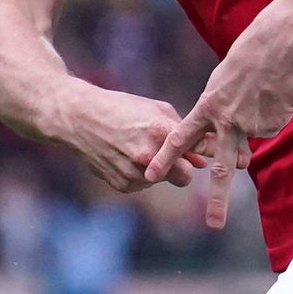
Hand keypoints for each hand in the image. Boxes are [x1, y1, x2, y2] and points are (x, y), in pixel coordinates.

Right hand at [54, 83, 196, 196]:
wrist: (78, 118)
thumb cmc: (121, 108)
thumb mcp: (156, 110)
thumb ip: (182, 133)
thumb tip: (203, 159)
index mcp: (160, 132)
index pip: (196, 154)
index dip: (204, 156)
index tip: (214, 156)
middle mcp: (147, 157)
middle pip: (184, 179)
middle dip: (182, 170)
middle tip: (172, 157)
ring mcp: (133, 174)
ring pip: (161, 181)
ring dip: (157, 170)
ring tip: (137, 148)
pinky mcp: (122, 185)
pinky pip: (142, 184)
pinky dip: (139, 174)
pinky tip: (125, 156)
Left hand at [148, 15, 292, 227]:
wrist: (276, 46)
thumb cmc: (247, 59)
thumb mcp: (223, 85)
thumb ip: (220, 115)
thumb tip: (231, 146)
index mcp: (208, 108)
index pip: (180, 138)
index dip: (164, 158)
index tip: (150, 174)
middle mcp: (227, 121)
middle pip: (222, 167)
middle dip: (219, 199)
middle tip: (214, 225)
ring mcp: (251, 125)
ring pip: (255, 137)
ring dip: (260, 117)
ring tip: (265, 92)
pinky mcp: (272, 124)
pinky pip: (272, 125)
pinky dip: (275, 113)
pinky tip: (275, 95)